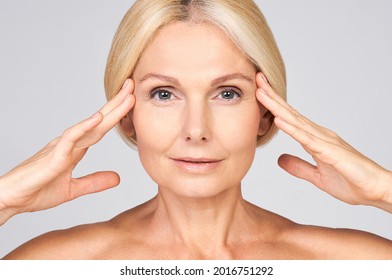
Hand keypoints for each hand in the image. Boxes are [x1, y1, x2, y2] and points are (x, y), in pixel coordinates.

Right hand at [0, 79, 134, 223]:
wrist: (11, 200)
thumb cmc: (36, 191)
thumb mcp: (73, 189)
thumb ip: (95, 182)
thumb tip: (117, 178)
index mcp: (76, 148)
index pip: (101, 128)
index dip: (117, 114)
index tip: (133, 101)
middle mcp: (70, 142)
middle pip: (99, 120)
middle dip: (118, 103)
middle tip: (133, 85)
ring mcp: (62, 147)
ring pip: (90, 125)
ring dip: (110, 110)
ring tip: (126, 95)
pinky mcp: (53, 156)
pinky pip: (70, 138)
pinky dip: (85, 127)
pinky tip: (99, 118)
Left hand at [255, 73, 391, 212]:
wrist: (376, 191)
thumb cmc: (351, 182)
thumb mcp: (317, 176)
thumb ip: (298, 167)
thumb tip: (279, 159)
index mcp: (315, 139)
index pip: (290, 119)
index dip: (273, 105)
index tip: (258, 92)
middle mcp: (319, 135)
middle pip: (290, 113)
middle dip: (272, 97)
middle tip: (256, 80)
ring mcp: (325, 141)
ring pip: (296, 121)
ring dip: (277, 107)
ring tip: (261, 92)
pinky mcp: (331, 152)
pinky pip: (308, 140)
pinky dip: (292, 129)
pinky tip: (279, 120)